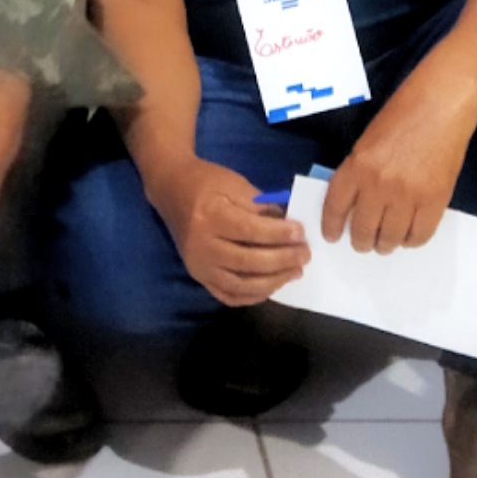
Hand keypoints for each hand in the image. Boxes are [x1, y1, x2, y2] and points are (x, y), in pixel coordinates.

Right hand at [142, 155, 308, 305]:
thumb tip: (289, 229)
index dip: (279, 235)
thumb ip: (262, 207)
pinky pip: (228, 295)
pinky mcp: (198, 277)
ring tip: (295, 272)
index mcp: (210, 216)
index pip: (250, 231)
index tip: (301, 233)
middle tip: (305, 254)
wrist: (171, 190)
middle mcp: (202, 245)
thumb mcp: (236, 184)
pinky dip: (252, 296)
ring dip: (272, 282)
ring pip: (240, 285)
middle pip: (248, 261)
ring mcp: (198, 265)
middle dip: (282, 260)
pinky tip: (272, 286)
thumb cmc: (207, 182)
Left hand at [322, 70, 476, 254]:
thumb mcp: (368, 142)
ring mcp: (407, 195)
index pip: (335, 207)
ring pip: (390, 238)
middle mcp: (378, 184)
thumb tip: (355, 206)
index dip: (332, 226)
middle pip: (363, 230)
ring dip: (386, 244)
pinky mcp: (434, 200)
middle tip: (364, 243)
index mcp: (357, 166)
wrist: (440, 103)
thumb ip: (359, 174)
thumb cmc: (404, 115)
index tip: (333, 235)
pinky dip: (411, 240)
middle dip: (362, 241)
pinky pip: (419, 235)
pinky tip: (409, 234)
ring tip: (387, 241)